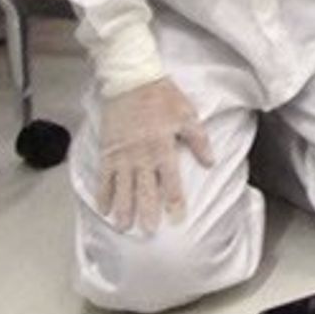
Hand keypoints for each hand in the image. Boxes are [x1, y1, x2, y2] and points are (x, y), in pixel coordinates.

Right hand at [96, 76, 212, 234]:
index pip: (171, 181)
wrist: (131, 80)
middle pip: (145, 189)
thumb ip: (199, 141)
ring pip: (123, 187)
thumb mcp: (188, 114)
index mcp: (163, 146)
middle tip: (148, 233)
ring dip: (123, 208)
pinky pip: (104, 177)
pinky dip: (103, 194)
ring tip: (124, 227)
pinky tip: (103, 208)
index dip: (175, 201)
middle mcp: (142, 154)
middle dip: (147, 212)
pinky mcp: (107, 150)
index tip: (178, 219)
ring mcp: (122, 154)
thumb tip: (211, 163)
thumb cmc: (162, 96)